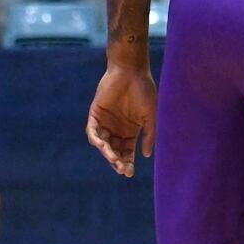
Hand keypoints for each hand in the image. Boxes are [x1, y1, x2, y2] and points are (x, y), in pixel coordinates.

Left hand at [87, 60, 157, 175]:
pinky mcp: (95, 113)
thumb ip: (149, 135)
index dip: (127, 163)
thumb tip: (146, 155)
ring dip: (107, 153)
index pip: (127, 152)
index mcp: (130, 131)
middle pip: (114, 151)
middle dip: (117, 161)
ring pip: (103, 144)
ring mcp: (105, 122)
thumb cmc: (144, 91)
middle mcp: (117, 129)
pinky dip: (95, 138)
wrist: (131, 70)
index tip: (129, 173)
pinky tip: (102, 145)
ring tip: (113, 158)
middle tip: (121, 169)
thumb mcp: (151, 116)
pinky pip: (92, 130)